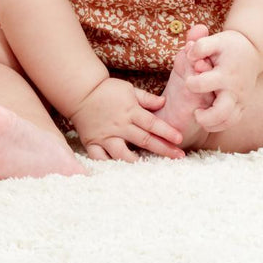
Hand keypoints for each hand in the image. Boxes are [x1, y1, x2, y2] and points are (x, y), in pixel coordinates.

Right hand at [67, 77, 184, 162]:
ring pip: (122, 152)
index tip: (180, 139)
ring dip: (136, 161)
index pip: (152, 123)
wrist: (82, 92)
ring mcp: (106, 136)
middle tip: (178, 156)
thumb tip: (164, 103)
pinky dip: (108, 166)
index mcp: (130, 111)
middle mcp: (120, 125)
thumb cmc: (108, 90)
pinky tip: (119, 173)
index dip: (167, 132)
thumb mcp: (129, 90)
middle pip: (143, 139)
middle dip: (163, 149)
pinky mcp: (93, 143)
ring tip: (149, 169)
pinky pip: (100, 158)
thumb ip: (147, 99)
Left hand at [184, 29, 262, 132]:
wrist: (252, 50)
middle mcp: (235, 90)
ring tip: (200, 115)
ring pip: (228, 122)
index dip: (191, 83)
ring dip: (211, 124)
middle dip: (204, 117)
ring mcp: (241, 100)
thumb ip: (201, 46)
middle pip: (220, 113)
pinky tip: (208, 119)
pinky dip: (219, 125)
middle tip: (195, 112)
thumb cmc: (229, 46)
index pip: (203, 84)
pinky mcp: (243, 105)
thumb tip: (189, 55)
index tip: (188, 80)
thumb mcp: (216, 40)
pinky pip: (233, 121)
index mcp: (226, 74)